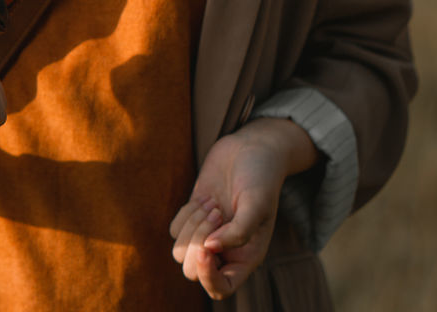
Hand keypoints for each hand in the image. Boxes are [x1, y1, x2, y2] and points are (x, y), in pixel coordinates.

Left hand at [170, 118, 317, 300]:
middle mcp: (224, 251)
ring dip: (192, 227)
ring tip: (213, 205)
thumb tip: (209, 250)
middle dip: (197, 243)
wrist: (252, 148)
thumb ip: (238, 232)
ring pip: (180, 251)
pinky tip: (205, 199)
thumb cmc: (261, 178)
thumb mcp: (257, 204)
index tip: (205, 250)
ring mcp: (206, 233)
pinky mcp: (193, 215)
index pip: (220, 289)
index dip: (207, 278)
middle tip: (217, 214)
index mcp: (245, 257)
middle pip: (192, 271)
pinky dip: (185, 214)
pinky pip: (175, 229)